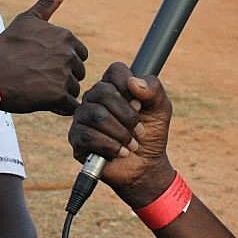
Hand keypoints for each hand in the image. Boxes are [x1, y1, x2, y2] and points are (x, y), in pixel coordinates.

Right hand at [0, 0, 87, 115]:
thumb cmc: (6, 47)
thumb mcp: (28, 19)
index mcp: (65, 36)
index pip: (79, 54)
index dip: (62, 61)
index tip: (42, 62)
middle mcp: (68, 53)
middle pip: (78, 72)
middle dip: (63, 77)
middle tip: (38, 76)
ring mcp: (63, 75)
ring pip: (74, 88)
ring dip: (60, 92)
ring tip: (37, 88)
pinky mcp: (57, 96)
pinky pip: (70, 105)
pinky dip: (59, 107)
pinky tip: (41, 100)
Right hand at [68, 62, 175, 207]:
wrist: (145, 166)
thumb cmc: (150, 133)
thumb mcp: (161, 109)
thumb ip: (153, 89)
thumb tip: (133, 82)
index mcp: (113, 85)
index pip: (116, 70)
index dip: (129, 86)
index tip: (140, 105)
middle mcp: (94, 97)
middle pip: (104, 93)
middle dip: (128, 116)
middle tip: (140, 130)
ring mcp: (83, 117)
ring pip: (96, 115)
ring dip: (121, 133)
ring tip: (132, 145)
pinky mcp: (77, 138)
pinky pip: (88, 136)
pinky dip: (110, 146)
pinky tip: (120, 153)